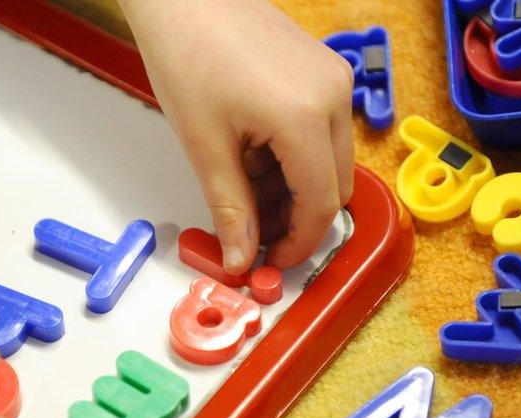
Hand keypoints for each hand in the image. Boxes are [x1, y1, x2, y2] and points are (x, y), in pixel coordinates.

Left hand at [120, 0, 354, 272]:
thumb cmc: (186, 53)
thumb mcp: (205, 146)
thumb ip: (230, 209)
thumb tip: (241, 257)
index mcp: (305, 117)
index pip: (320, 204)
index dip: (298, 243)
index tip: (271, 261)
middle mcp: (332, 96)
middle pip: (333, 185)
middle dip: (295, 217)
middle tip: (251, 231)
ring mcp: (332, 79)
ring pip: (327, 160)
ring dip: (291, 187)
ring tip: (240, 186)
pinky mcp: (322, 70)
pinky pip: (320, 130)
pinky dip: (291, 156)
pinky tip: (251, 154)